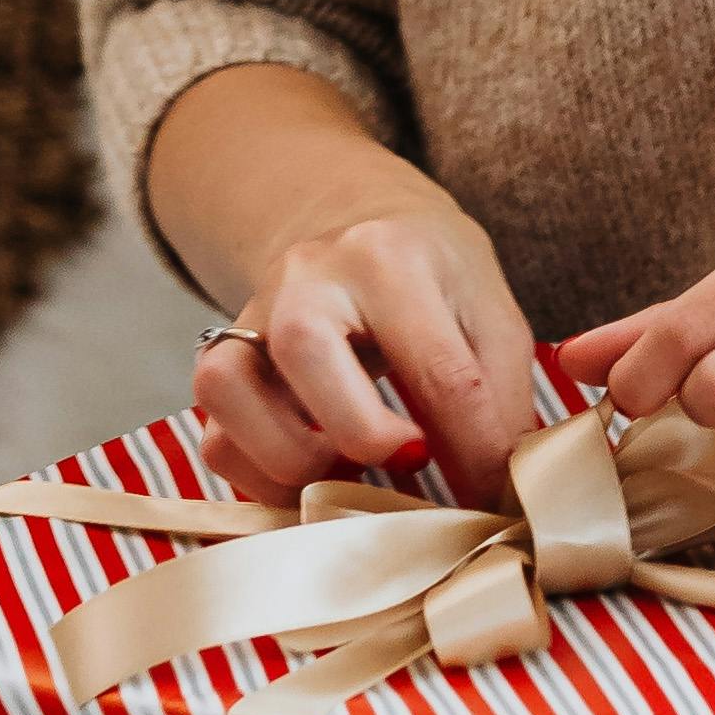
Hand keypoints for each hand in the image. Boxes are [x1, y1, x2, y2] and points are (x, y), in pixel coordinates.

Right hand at [193, 183, 542, 507]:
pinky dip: (262, 478)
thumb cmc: (432, 276)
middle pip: (305, 349)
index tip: (491, 493)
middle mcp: (306, 275)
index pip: (438, 369)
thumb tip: (495, 490)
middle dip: (363, 434)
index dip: (472, 451)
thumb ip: (499, 398)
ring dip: (295, 460)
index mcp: (390, 256)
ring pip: (230, 391)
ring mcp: (251, 316)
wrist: (358, 221)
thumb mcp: (489, 313)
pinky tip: (317, 474)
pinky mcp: (221, 363)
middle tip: (412, 461)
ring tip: (352, 468)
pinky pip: (215, 439)